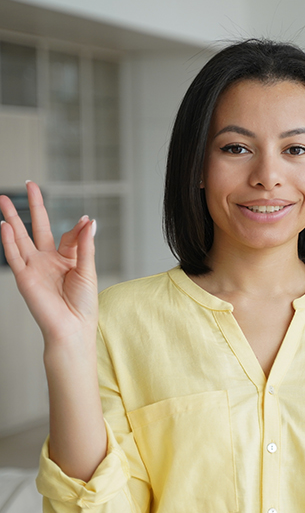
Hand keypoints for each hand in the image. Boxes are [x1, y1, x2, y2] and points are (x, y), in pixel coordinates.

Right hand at [0, 182, 97, 343]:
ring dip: (13, 219)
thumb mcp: (87, 270)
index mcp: (69, 259)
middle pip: (39, 227)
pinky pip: (14, 255)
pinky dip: (8, 240)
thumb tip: (89, 220)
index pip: (70, 235)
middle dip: (35, 207)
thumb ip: (85, 245)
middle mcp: (50, 260)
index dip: (78, 228)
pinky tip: (5, 225)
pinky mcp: (24, 277)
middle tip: (31, 185)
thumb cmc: (84, 303)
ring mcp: (35, 267)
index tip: (85, 222)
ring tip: (4, 200)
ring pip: (21, 237)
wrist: (72, 327)